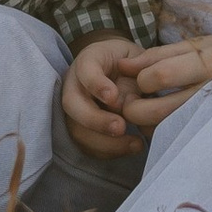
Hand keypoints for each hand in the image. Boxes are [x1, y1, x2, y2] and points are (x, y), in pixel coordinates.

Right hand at [63, 36, 148, 158]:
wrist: (126, 71)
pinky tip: (131, 147)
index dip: (96, 84)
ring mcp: (75, 108)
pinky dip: (109, 151)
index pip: (85, 70)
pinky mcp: (81, 128)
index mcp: (89, 60)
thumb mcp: (139, 60)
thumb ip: (135, 76)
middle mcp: (75, 84)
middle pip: (71, 104)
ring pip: (77, 129)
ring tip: (135, 143)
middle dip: (95, 120)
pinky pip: (87, 145)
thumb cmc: (134, 64)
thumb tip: (125, 103)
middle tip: (120, 127)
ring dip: (105, 142)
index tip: (113, 96)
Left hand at [116, 31, 211, 128]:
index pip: (158, 77)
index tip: (142, 78)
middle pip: (156, 111)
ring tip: (150, 109)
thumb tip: (123, 65)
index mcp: (208, 63)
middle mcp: (211, 93)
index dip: (141, 79)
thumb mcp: (200, 44)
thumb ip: (158, 55)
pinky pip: (180, 138)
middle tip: (133, 101)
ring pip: (165, 131)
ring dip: (146, 124)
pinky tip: (167, 120)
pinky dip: (165, 131)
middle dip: (134, 108)